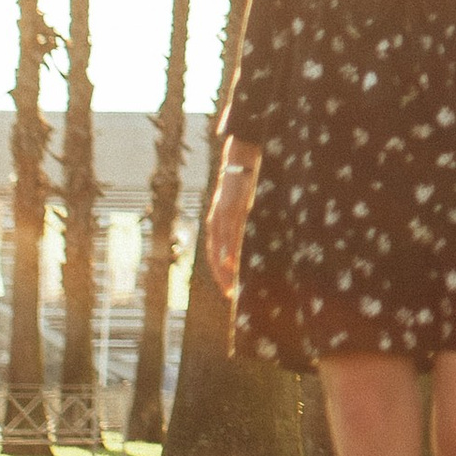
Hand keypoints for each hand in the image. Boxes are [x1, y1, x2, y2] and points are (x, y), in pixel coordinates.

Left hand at [206, 155, 256, 298]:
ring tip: (230, 285)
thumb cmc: (239, 184)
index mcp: (215, 222)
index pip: (214, 253)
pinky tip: (230, 263)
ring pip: (220, 249)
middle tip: (229, 293)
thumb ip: (236, 222)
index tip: (227, 287)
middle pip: (213, 255)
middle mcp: (215, 222)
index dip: (219, 271)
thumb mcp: (237, 206)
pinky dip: (228, 250)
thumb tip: (241, 236)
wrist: (238, 162)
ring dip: (223, 269)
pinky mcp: (231, 211)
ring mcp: (221, 217)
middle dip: (220, 276)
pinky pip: (229, 235)